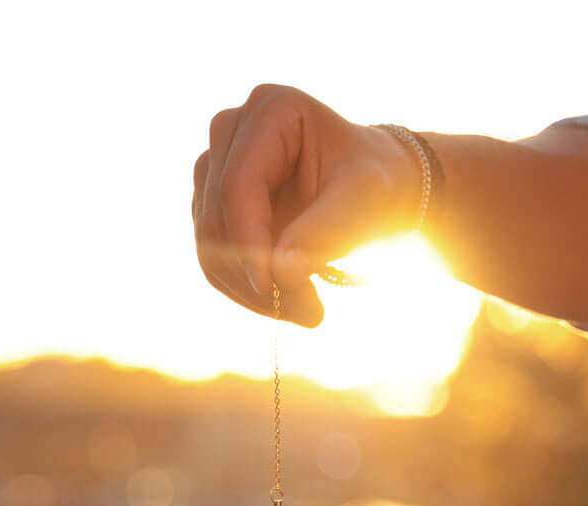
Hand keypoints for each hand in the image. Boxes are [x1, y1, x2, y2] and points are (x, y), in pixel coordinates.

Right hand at [193, 85, 421, 325]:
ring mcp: (215, 168)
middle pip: (216, 216)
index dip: (248, 240)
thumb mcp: (364, 201)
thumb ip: (323, 232)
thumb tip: (278, 275)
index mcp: (270, 110)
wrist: (379, 188)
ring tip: (306, 310)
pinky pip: (213, 257)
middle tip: (308, 312)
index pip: (238, 185)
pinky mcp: (212, 205)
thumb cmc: (377, 182)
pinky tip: (287, 302)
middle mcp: (231, 132)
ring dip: (250, 288)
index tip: (272, 288)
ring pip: (208, 243)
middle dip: (254, 272)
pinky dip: (246, 287)